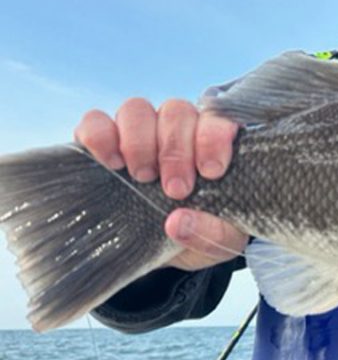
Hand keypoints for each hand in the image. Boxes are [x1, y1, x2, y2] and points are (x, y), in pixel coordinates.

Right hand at [73, 98, 247, 270]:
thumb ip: (213, 233)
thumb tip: (178, 222)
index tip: (211, 171)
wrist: (165, 250)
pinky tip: (111, 163)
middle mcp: (177, 129)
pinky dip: (100, 135)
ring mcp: (138, 132)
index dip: (214, 137)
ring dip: (140, 142)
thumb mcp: (221, 243)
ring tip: (143, 177)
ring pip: (136, 109)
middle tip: (176, 189)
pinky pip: (95, 121)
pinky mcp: (102, 142)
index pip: (218, 119)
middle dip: (176, 150)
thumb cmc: (203, 234)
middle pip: (176, 111)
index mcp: (213, 144)